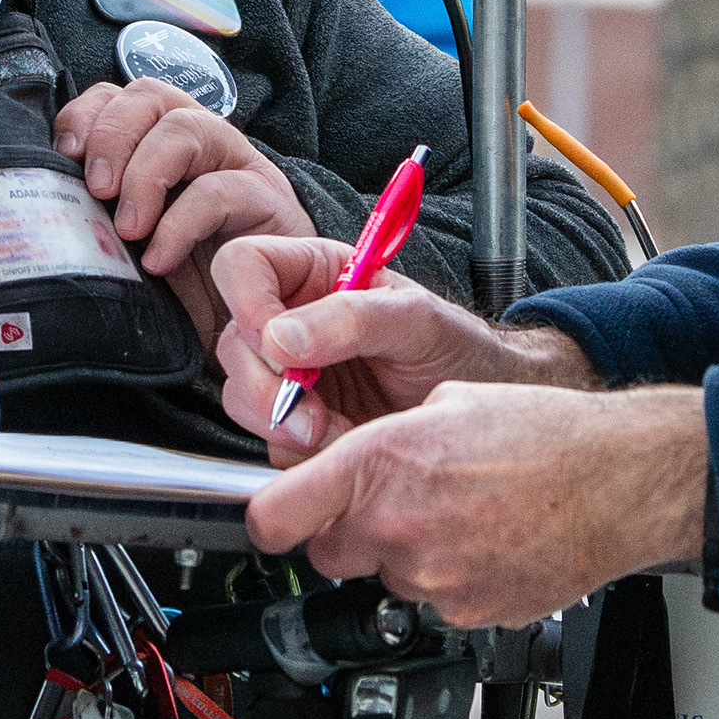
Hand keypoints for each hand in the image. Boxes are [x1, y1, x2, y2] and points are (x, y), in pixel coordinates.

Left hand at [55, 79, 315, 342]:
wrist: (256, 322)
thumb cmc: (190, 284)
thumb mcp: (130, 246)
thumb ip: (96, 218)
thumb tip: (42, 210)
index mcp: (159, 142)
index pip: (117, 96)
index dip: (85, 114)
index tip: (63, 156)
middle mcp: (199, 140)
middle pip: (150, 96)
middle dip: (113, 135)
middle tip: (97, 190)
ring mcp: (236, 164)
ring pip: (186, 127)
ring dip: (145, 174)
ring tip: (127, 229)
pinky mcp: (269, 200)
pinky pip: (220, 190)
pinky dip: (180, 223)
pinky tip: (159, 259)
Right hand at [210, 232, 594, 458]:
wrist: (485, 410)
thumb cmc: (462, 351)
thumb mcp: (418, 321)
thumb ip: (353, 318)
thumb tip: (282, 337)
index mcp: (315, 274)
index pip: (243, 266)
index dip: (248, 303)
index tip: (280, 343)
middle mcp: (293, 321)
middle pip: (233, 343)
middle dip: (270, 386)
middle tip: (316, 411)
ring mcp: (291, 378)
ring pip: (240, 397)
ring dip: (285, 424)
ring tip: (342, 427)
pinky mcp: (296, 426)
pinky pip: (268, 442)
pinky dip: (301, 452)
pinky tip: (343, 443)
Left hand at [243, 381, 709, 628]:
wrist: (621, 482)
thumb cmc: (548, 434)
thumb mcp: (447, 401)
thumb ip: (381, 439)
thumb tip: (342, 462)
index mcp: (381, 462)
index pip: (274, 515)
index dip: (268, 515)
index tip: (274, 513)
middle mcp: (398, 526)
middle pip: (323, 555)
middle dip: (345, 533)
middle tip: (389, 505)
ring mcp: (431, 577)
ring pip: (381, 578)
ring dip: (401, 555)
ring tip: (456, 517)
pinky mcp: (466, 612)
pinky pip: (431, 601)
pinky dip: (447, 579)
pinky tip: (483, 544)